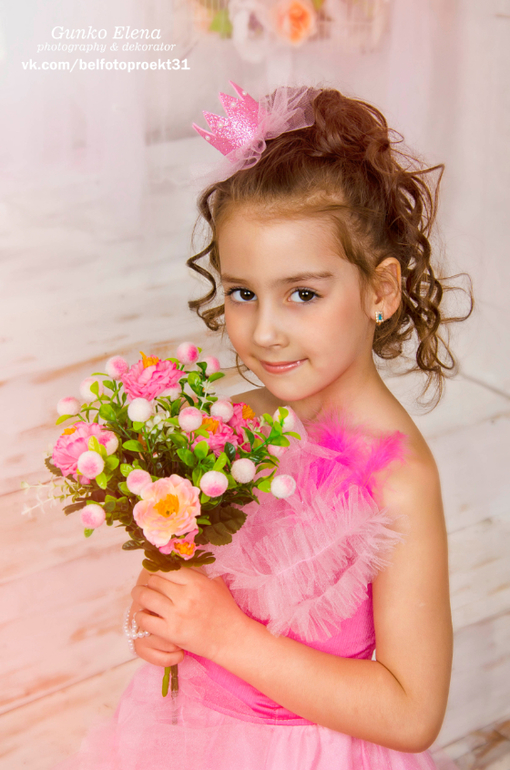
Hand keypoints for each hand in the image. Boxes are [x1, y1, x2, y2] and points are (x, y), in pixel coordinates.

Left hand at [131, 567, 250, 662]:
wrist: (230, 638)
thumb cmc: (225, 609)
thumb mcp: (215, 582)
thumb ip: (199, 569)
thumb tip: (181, 556)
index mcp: (196, 582)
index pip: (166, 567)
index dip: (158, 568)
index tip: (155, 570)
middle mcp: (185, 596)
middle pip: (154, 581)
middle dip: (148, 581)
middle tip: (147, 583)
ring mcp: (177, 615)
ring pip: (145, 597)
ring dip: (139, 594)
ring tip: (140, 594)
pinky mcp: (171, 633)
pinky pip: (144, 620)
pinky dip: (140, 616)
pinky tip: (144, 614)